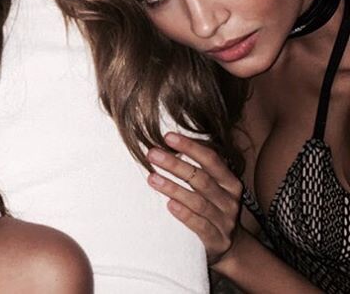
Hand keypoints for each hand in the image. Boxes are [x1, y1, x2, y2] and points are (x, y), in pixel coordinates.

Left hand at [147, 132, 242, 265]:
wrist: (229, 246)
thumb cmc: (211, 206)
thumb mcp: (212, 185)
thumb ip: (196, 167)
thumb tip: (166, 142)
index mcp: (229, 181)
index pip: (211, 159)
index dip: (190, 146)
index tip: (168, 137)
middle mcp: (229, 200)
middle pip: (201, 179)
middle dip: (175, 164)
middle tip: (152, 154)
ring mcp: (224, 221)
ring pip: (198, 202)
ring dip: (173, 188)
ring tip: (152, 178)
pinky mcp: (217, 240)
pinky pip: (200, 226)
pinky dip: (185, 214)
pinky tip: (169, 205)